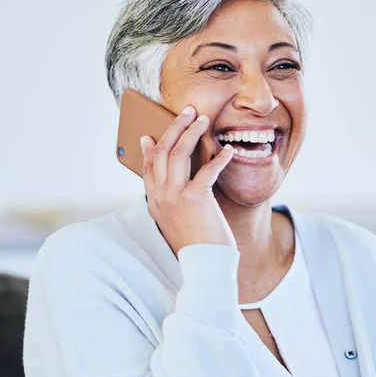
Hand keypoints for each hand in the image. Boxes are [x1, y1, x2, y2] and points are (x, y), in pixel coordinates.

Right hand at [140, 106, 235, 254]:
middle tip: (187, 112)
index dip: (150, 148)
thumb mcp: (174, 221)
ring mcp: (175, 196)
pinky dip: (219, 157)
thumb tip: (172, 182)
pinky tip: (228, 151)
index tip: (151, 135)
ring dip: (191, 132)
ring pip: (178, 153)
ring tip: (203, 120)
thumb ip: (169, 201)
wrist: (205, 264)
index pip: (148, 167)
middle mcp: (160, 195)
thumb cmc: (195, 243)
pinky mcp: (195, 198)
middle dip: (174, 127)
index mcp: (154, 201)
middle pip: (162, 151)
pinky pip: (207, 169)